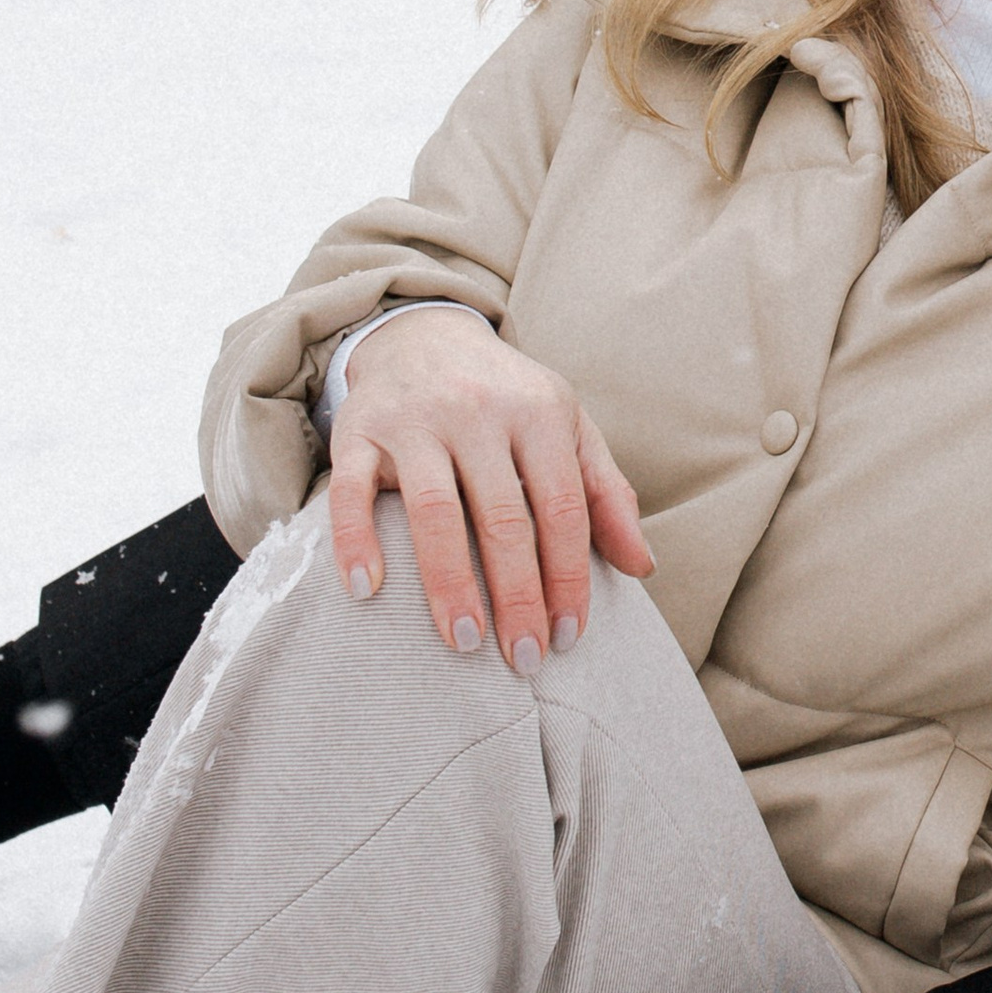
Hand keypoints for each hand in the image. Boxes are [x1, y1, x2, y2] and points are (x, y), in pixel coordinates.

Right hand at [326, 305, 654, 673]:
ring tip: (465, 642)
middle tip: (525, 658)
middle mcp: (478, 411)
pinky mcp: (358, 430)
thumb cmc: (506, 397)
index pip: (562, 508)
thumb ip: (605, 494)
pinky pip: (350, 491)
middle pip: (503, 517)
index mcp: (539, 412)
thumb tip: (641, 566)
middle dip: (518, 596)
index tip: (569, 635)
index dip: (569, 576)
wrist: (423, 334)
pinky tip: (368, 590)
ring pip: (433, 510)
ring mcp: (415, 419)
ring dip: (450, 583)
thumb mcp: (567, 428)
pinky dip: (355, 540)